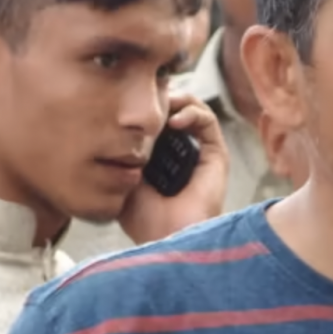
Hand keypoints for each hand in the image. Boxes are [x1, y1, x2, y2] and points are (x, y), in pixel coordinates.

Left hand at [118, 93, 228, 245]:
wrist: (166, 237)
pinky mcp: (216, 155)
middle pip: (174, 111)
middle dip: (160, 100)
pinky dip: (192, 112)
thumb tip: (116, 123)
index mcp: (160, 160)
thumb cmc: (142, 218)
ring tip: (161, 105)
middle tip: (144, 96)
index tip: (127, 100)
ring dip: (177, 100)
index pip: (155, 123)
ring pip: (192, 110)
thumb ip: (120, 153)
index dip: (144, 109)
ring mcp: (199, 153)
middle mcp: (182, 154)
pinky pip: (208, 121)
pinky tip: (174, 120)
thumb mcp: (121, 179)